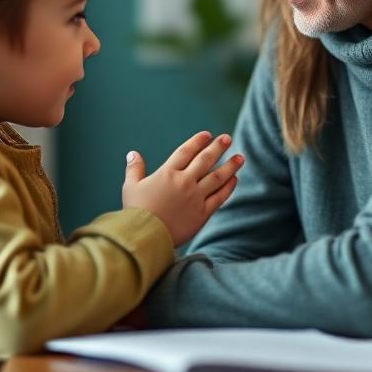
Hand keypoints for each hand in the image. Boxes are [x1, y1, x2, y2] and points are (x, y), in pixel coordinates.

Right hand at [122, 131, 242, 246]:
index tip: (207, 135)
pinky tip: (234, 179)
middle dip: (218, 147)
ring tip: (240, 157)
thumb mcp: (131, 187)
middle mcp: (184, 182)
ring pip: (217, 177)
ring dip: (230, 166)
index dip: (197, 141)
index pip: (186, 151)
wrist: (146, 237)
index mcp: (167, 173)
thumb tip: (132, 153)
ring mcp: (195, 197)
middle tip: (227, 138)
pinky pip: (219, 197)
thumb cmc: (136, 212)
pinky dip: (228, 188)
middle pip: (205, 160)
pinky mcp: (202, 213)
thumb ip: (134, 168)